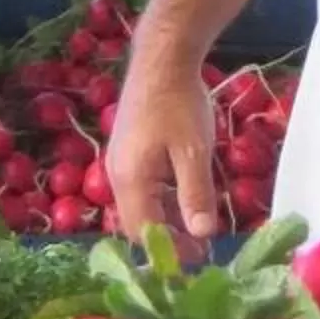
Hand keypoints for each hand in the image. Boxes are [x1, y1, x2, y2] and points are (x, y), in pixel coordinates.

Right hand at [106, 48, 224, 242]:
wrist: (161, 59)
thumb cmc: (179, 102)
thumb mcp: (194, 150)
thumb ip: (196, 194)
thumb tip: (202, 234)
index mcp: (130, 180)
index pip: (144, 231)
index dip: (169, 250)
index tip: (198, 259)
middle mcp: (117, 176)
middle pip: (136, 223)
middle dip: (165, 240)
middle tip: (199, 249)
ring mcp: (119, 163)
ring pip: (139, 207)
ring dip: (164, 221)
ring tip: (194, 228)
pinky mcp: (128, 153)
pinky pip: (141, 190)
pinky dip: (161, 202)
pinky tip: (183, 200)